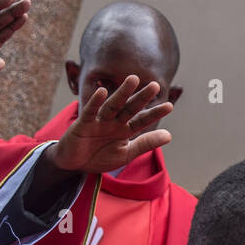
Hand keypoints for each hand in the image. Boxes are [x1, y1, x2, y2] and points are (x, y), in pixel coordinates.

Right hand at [47, 76, 173, 173]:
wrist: (75, 165)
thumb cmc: (100, 157)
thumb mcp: (126, 154)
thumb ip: (146, 144)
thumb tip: (169, 135)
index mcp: (125, 129)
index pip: (142, 120)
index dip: (155, 113)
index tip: (170, 106)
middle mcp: (114, 122)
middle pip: (130, 108)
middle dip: (142, 97)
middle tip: (155, 85)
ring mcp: (99, 121)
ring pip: (112, 105)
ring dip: (122, 93)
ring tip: (133, 80)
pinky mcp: (83, 123)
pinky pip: (90, 111)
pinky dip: (95, 102)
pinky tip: (102, 92)